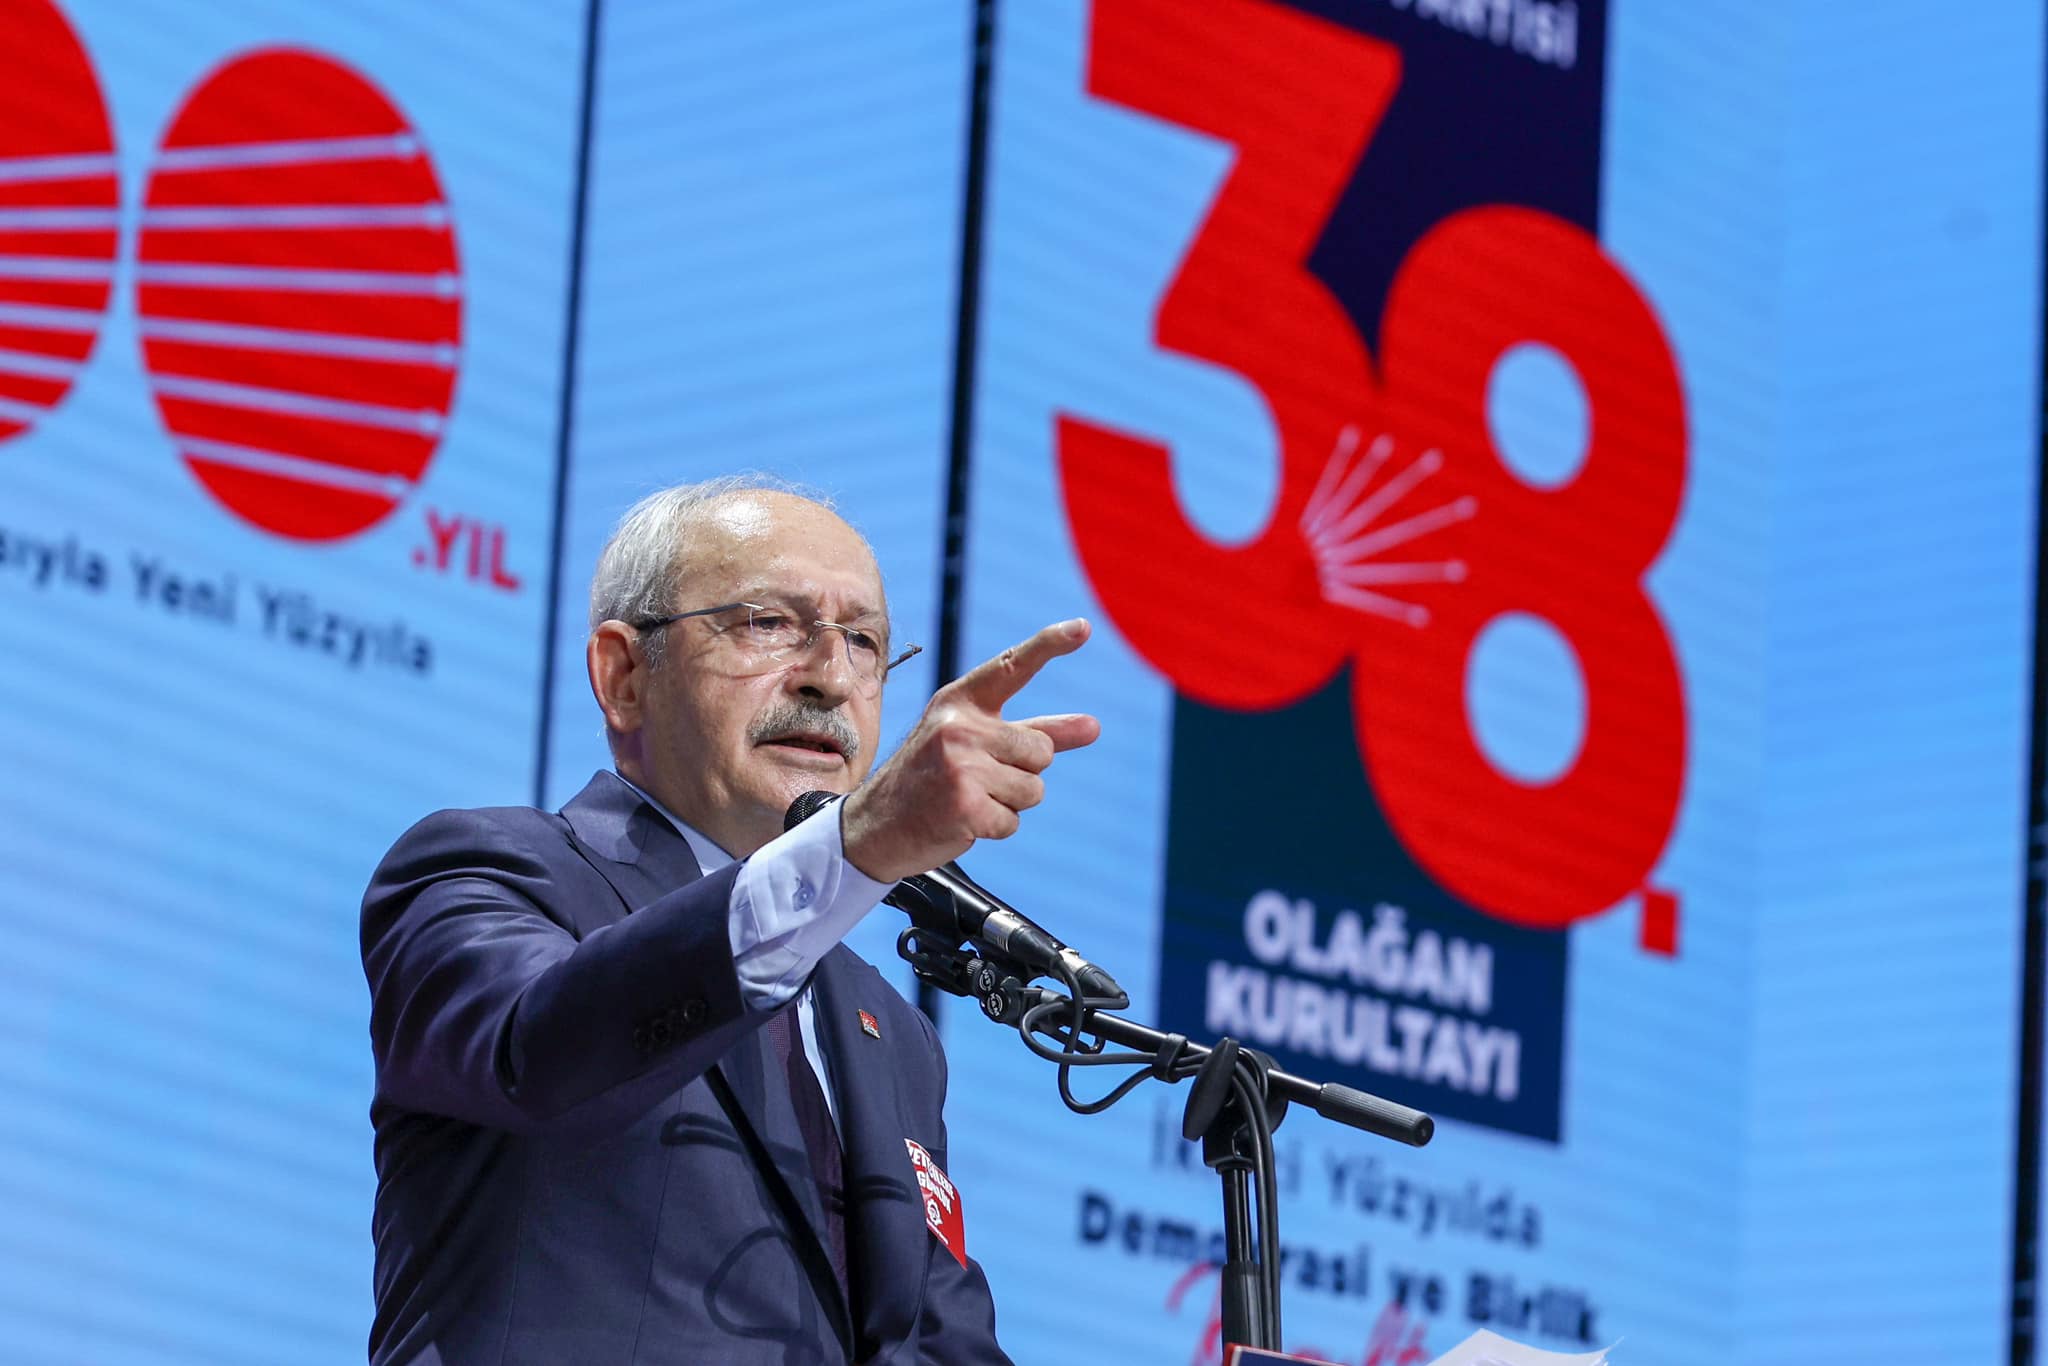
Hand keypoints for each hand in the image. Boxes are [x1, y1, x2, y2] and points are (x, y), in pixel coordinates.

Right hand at [840, 618, 1101, 881]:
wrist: (875, 827)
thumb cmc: (932, 779)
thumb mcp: (975, 743)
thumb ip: (1036, 732)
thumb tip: (1095, 726)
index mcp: (959, 701)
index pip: (1012, 666)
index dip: (1050, 645)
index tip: (1084, 627)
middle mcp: (959, 725)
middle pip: (1041, 750)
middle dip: (1023, 772)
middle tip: (978, 780)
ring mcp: (960, 765)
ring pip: (1034, 789)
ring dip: (1010, 803)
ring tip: (968, 799)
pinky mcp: (964, 805)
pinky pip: (1014, 821)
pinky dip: (996, 828)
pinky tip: (963, 821)